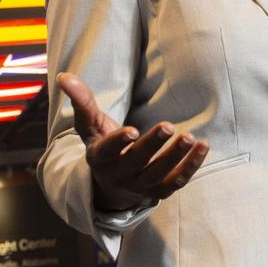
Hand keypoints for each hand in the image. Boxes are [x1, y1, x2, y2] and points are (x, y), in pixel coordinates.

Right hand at [58, 72, 210, 210]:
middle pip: (137, 161)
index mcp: (100, 158)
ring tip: (191, 137)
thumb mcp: (89, 125)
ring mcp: (141, 186)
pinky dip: (191, 166)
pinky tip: (203, 146)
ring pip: (160, 174)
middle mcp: (120, 174)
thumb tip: (64, 76)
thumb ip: (81, 101)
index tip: (132, 130)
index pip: (108, 151)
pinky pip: (177, 181)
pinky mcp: (160, 191)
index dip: (119, 142)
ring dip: (176, 156)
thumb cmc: (102, 144)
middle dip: (153, 145)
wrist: (112, 184)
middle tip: (168, 126)